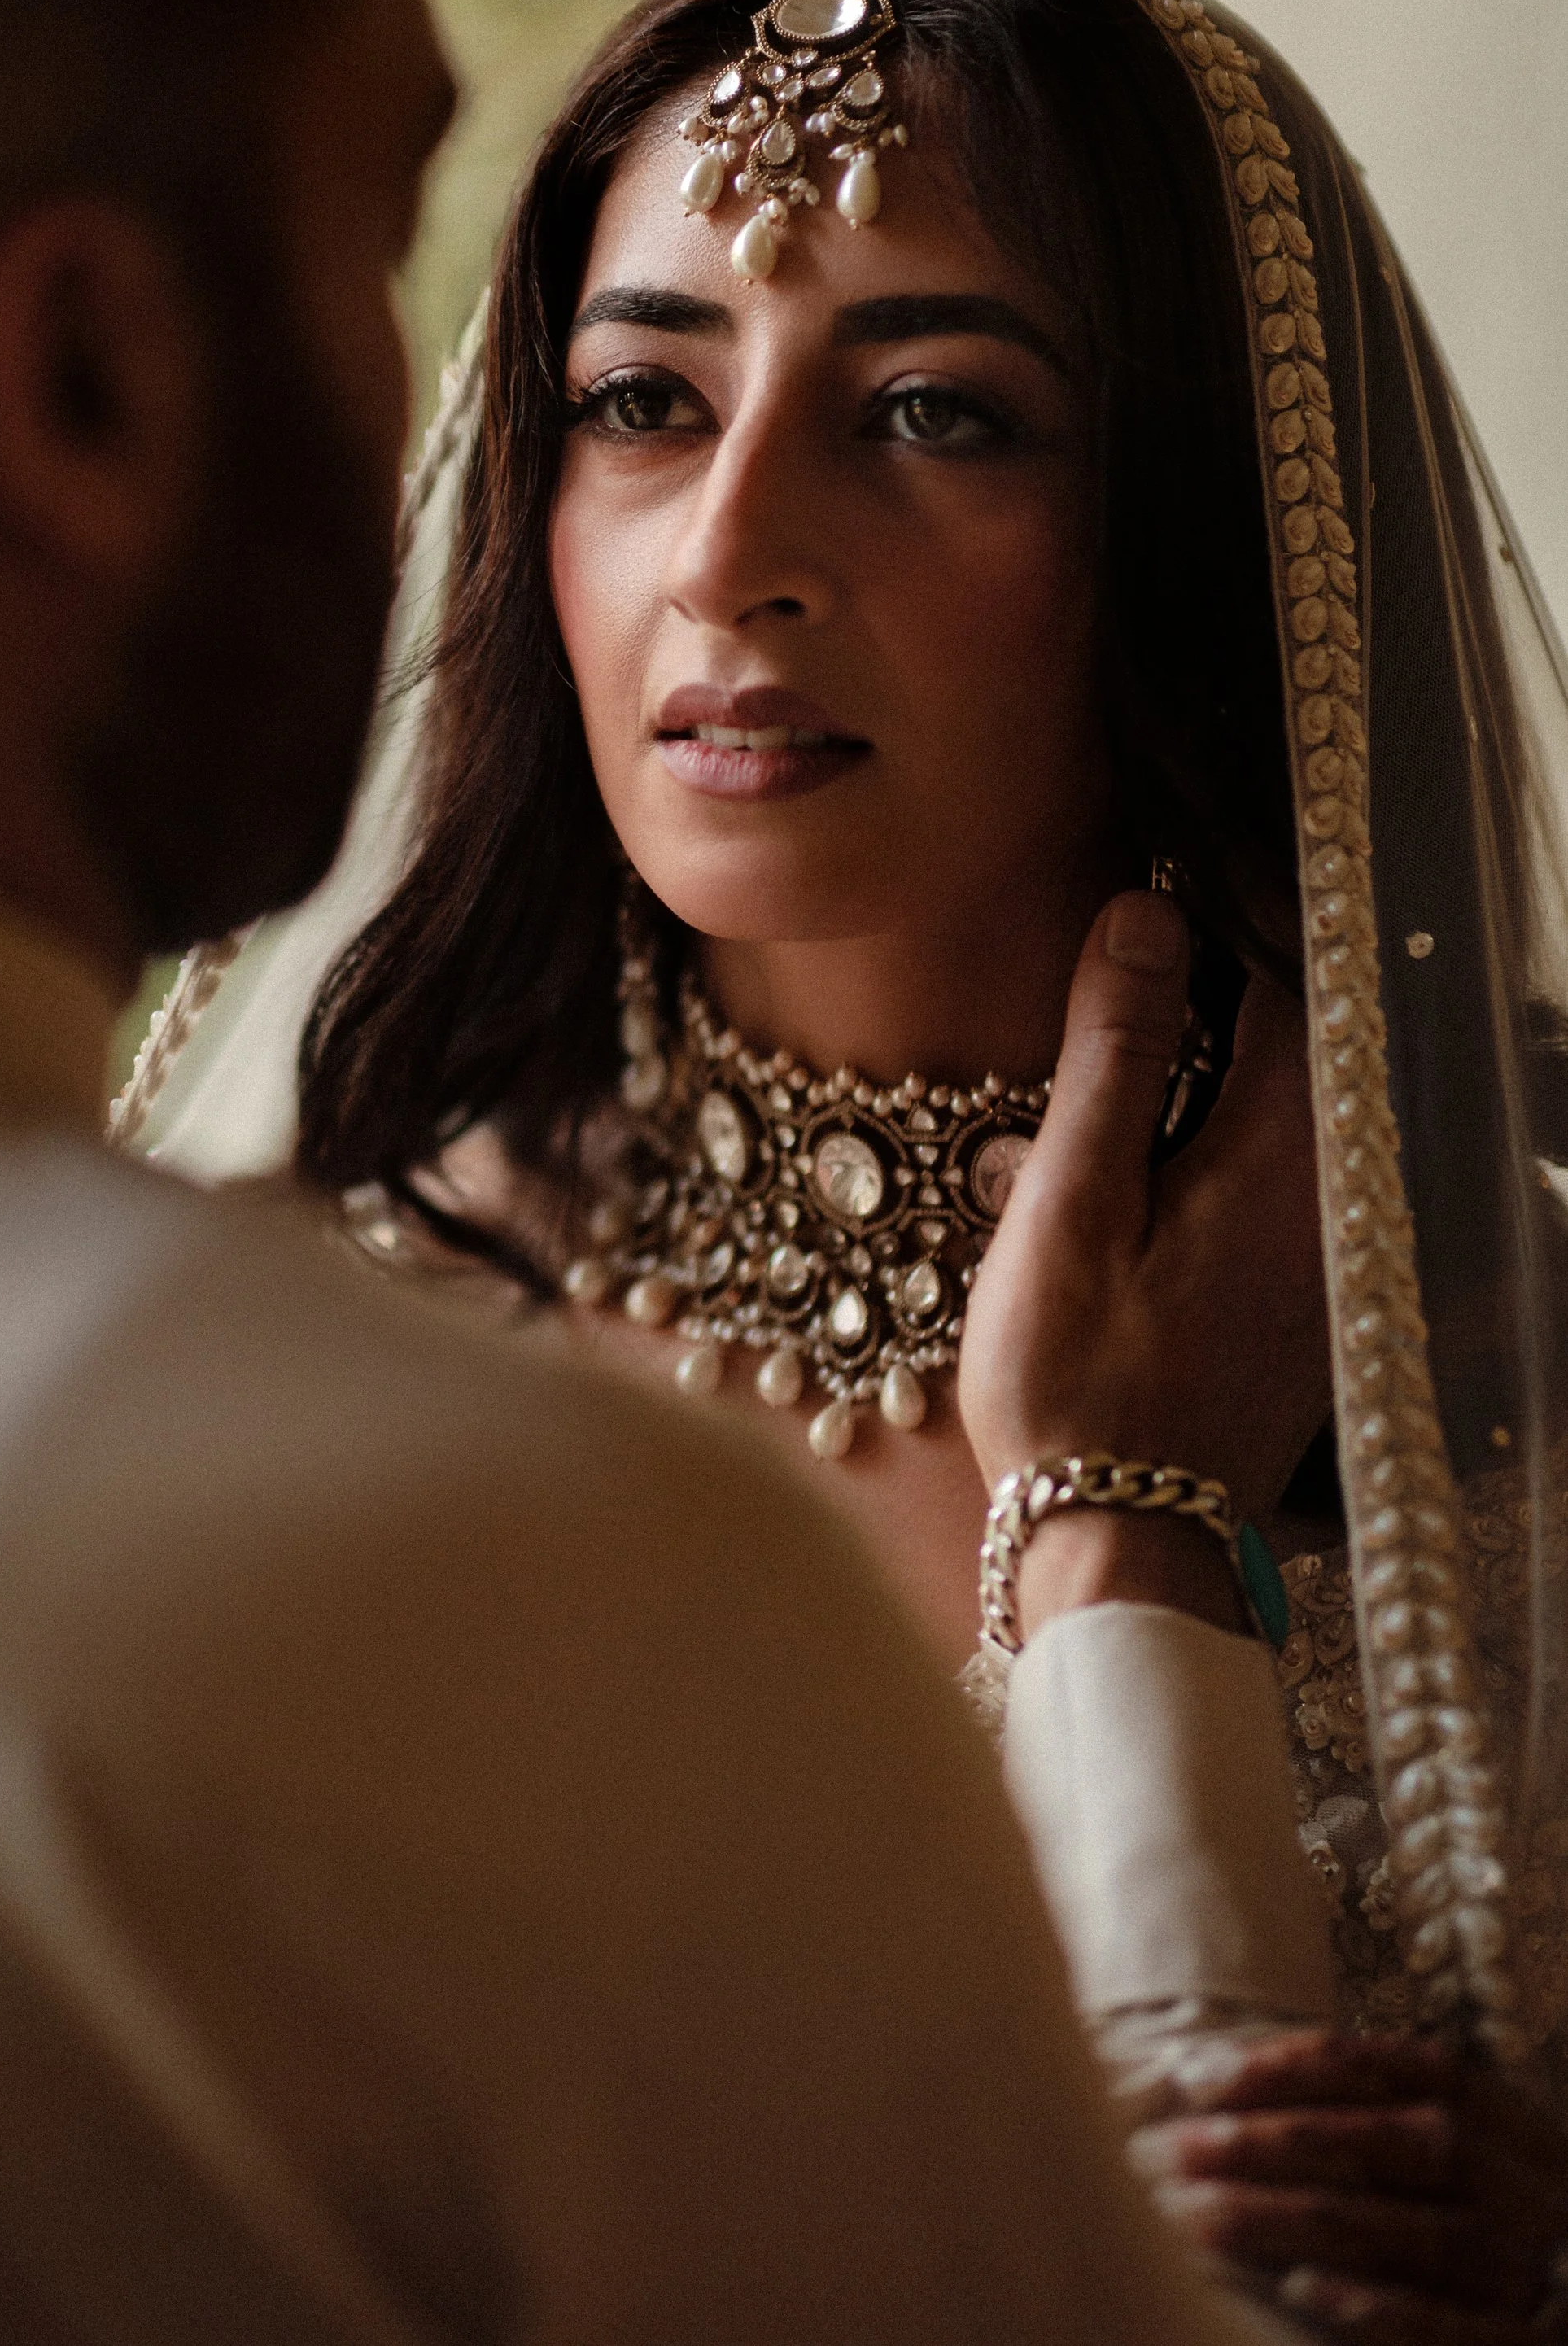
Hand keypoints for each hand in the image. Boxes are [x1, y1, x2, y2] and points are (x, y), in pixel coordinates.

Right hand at [958, 890, 1327, 1515]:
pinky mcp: (1307, 1292)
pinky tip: (1159, 1136)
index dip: (1227, 910)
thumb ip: (1114, 1054)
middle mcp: (1334, 1193)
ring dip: (1223, 1051)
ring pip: (1293, 1100)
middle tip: (1136, 934)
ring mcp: (1329, 1248)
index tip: (1161, 868)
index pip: (1290, 980)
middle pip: (1301, 1035)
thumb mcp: (1072, 1201)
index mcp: (1288, 1155)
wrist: (1119, 1539)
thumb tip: (1144, 916)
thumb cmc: (1078, 1380)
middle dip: (1224, 974)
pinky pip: (1284, 1164)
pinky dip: (1228, 1120)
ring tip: (1134, 1024)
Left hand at [1128, 2029, 1567, 2339]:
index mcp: (1485, 2106)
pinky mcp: (1522, 2339)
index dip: (1282, 2067)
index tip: (1197, 2078)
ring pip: (1386, 2230)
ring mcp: (1514, 2259)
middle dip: (1259, 2143)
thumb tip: (1232, 2069)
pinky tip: (1304, 2288)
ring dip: (1283, 2221)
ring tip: (1195, 2216)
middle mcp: (1500, 2172)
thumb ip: (1379, 2093)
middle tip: (1168, 2149)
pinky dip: (1376, 2306)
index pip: (1372, 2068)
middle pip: (1365, 2145)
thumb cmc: (1506, 2195)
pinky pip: (1445, 2323)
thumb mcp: (1471, 2125)